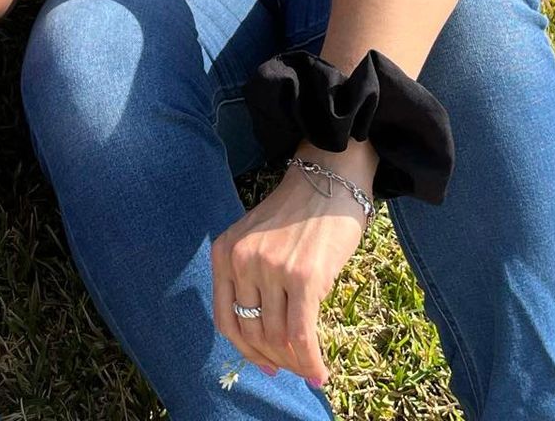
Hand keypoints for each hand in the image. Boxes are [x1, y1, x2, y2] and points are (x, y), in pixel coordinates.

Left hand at [210, 146, 374, 389]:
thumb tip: (265, 342)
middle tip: (293, 370)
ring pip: (277, 338)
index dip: (245, 351)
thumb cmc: (299, 216)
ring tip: (310, 370)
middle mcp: (241, 261)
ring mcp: (271, 269)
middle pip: (252, 333)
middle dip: (274, 360)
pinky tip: (320, 373)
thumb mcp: (257, 241)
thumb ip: (251, 279)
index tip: (265, 366)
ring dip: (294, 363)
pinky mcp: (303, 278)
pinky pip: (302, 335)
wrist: (329, 181)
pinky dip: (310, 362)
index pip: (225, 320)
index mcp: (224, 253)